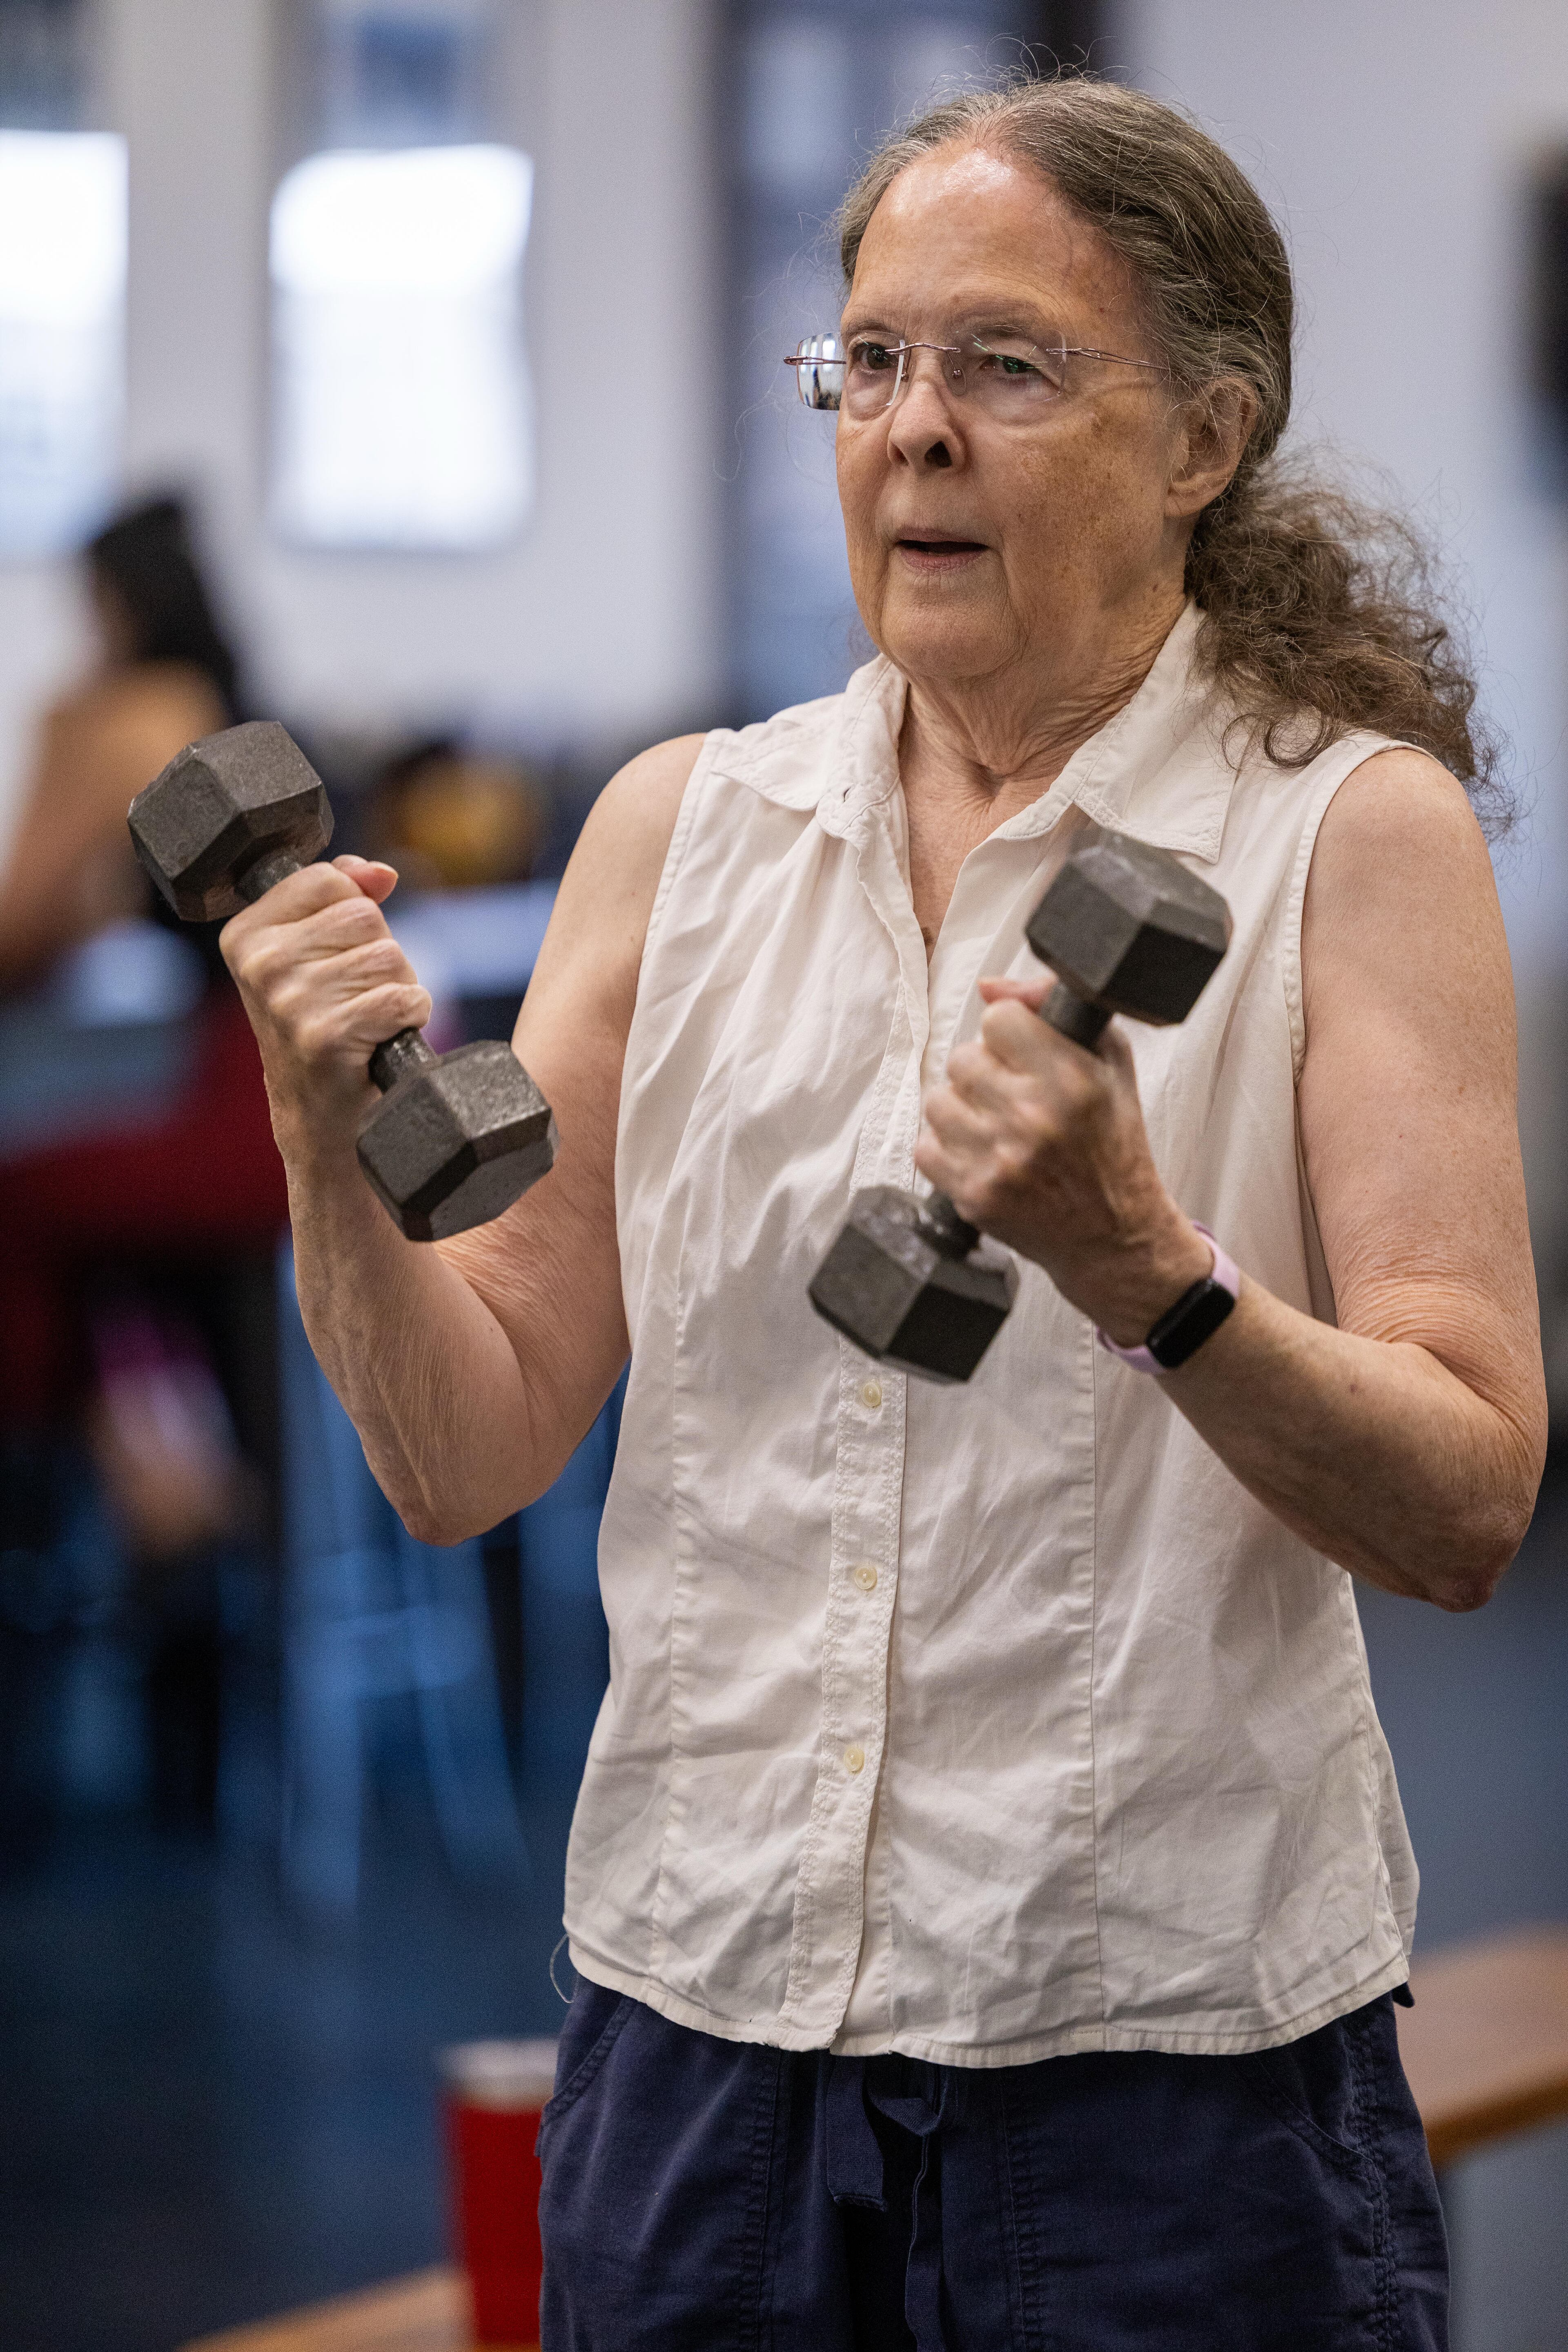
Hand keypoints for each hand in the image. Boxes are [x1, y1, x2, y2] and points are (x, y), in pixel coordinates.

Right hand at [221, 855, 431, 1154]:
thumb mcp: (316, 954)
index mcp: (246, 935)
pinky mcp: (325, 1038)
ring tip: (368, 1019)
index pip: (329, 880)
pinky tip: (381, 1038)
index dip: (355, 912)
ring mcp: (290, 1002)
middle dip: (380, 954)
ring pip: (389, 956)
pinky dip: (410, 1016)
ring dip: (397, 987)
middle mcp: (260, 965)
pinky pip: (402, 998)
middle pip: (365, 916)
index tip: (338, 955)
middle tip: (357, 996)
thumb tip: (378, 873)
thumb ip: (340, 896)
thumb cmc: (322, 1026)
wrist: (318, 1116)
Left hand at [914, 973, 1211, 1343]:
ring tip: (998, 1128)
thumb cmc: (1113, 1141)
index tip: (1026, 1055)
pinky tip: (984, 1157)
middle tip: (1014, 1097)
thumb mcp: (1109, 1062)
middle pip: (962, 1058)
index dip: (1010, 1035)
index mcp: (1071, 1078)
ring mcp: (999, 1161)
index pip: (997, 1019)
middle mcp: (1033, 1118)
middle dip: (984, 1073)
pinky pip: (926, 1148)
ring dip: (962, 1111)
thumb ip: (1053, 1008)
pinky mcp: (974, 1196)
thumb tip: (989, 987)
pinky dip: (948, 1151)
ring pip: (938, 1102)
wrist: (1114, 1235)